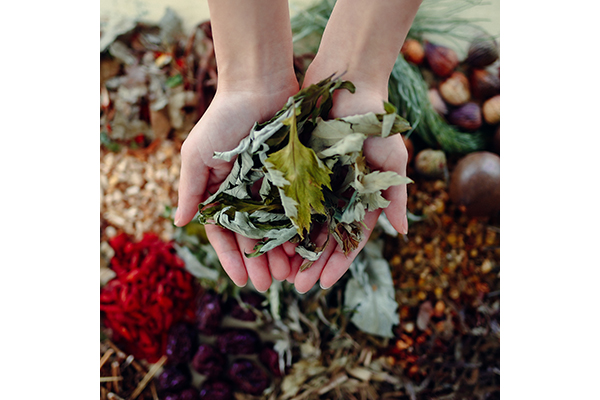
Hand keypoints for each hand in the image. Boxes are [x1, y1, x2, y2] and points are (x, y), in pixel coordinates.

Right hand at [175, 85, 298, 291]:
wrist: (260, 84)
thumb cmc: (223, 118)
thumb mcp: (197, 155)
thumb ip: (191, 189)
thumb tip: (177, 223)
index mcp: (220, 191)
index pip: (224, 234)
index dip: (232, 258)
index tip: (242, 282)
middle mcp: (246, 193)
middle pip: (253, 236)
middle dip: (260, 262)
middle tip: (270, 285)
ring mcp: (271, 185)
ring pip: (277, 228)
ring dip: (281, 252)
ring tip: (290, 274)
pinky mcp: (294, 175)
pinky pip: (297, 209)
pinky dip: (299, 229)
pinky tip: (305, 247)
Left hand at [287, 79, 409, 292]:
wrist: (346, 81)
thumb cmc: (374, 119)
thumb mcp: (391, 156)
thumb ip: (395, 194)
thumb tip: (401, 233)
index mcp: (363, 198)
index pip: (351, 238)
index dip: (338, 262)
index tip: (323, 283)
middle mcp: (339, 195)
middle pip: (325, 238)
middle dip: (311, 263)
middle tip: (297, 287)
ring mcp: (318, 184)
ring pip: (304, 224)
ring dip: (293, 248)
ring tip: (280, 270)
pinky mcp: (297, 168)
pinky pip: (286, 199)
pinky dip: (279, 219)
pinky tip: (266, 237)